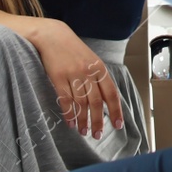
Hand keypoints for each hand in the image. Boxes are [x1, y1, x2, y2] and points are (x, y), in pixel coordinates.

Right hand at [29, 19, 124, 138]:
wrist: (53, 36)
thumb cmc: (73, 50)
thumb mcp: (91, 60)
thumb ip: (98, 78)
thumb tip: (106, 100)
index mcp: (99, 68)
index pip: (111, 93)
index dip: (116, 111)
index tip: (118, 125)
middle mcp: (88, 72)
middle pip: (96, 102)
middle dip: (98, 121)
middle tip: (97, 135)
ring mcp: (73, 75)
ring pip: (81, 103)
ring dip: (83, 120)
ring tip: (83, 132)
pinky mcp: (58, 78)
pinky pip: (65, 100)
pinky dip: (69, 113)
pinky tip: (70, 122)